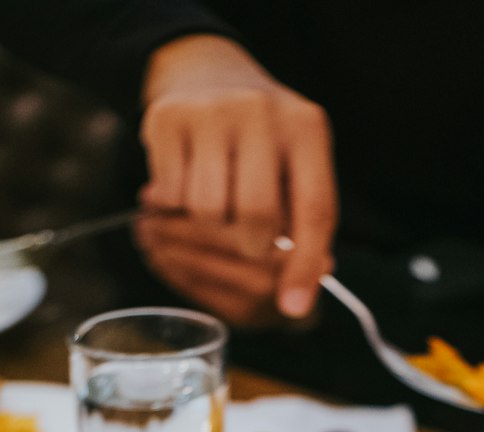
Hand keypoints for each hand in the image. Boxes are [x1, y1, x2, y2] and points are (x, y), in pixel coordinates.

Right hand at [139, 35, 336, 323]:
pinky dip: (175, 204)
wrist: (203, 72)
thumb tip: (297, 299)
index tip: (295, 308)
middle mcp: (263, 112)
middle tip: (245, 234)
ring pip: (209, 214)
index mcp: (307, 128)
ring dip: (208, 224)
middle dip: (250, 244)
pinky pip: (172, 198)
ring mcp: (213, 111)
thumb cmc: (258, 141)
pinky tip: (184, 181)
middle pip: (257, 220)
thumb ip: (301, 224)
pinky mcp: (169, 119)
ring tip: (213, 198)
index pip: (315, 211)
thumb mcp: (293, 166)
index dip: (305, 266)